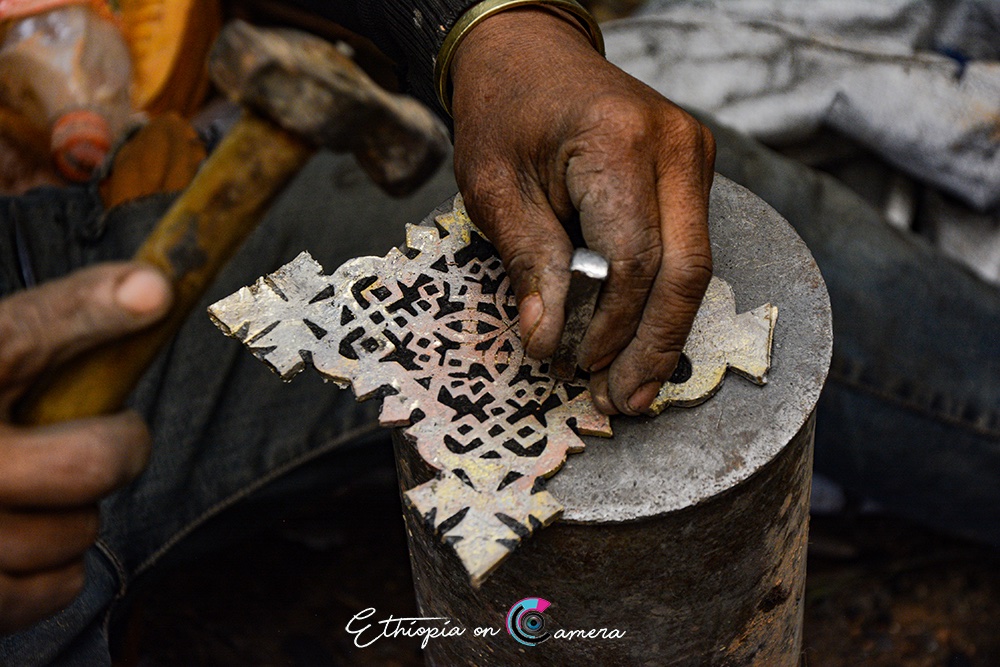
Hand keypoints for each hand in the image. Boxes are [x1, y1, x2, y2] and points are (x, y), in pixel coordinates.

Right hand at [0, 264, 169, 632]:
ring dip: (75, 516)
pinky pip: (54, 588)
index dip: (92, 310)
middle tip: (105, 438)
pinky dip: (54, 573)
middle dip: (119, 450)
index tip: (153, 292)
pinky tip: (20, 541)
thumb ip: (59, 323)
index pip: (24, 332)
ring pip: (76, 531)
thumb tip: (154, 289)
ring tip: (34, 494)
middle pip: (91, 463)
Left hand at [451, 8, 714, 414]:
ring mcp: (693, 155)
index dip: (610, 324)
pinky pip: (687, 248)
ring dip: (663, 332)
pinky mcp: (692, 171)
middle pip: (685, 270)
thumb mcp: (494, 189)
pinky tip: (640, 341)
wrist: (529, 56)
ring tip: (633, 388)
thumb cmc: (503, 116)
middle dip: (653, 345)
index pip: (633, 258)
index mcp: (619, 143)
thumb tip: (549, 340)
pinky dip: (662, 299)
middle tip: (624, 401)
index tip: (577, 365)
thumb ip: (530, 263)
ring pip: (696, 266)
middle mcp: (674, 146)